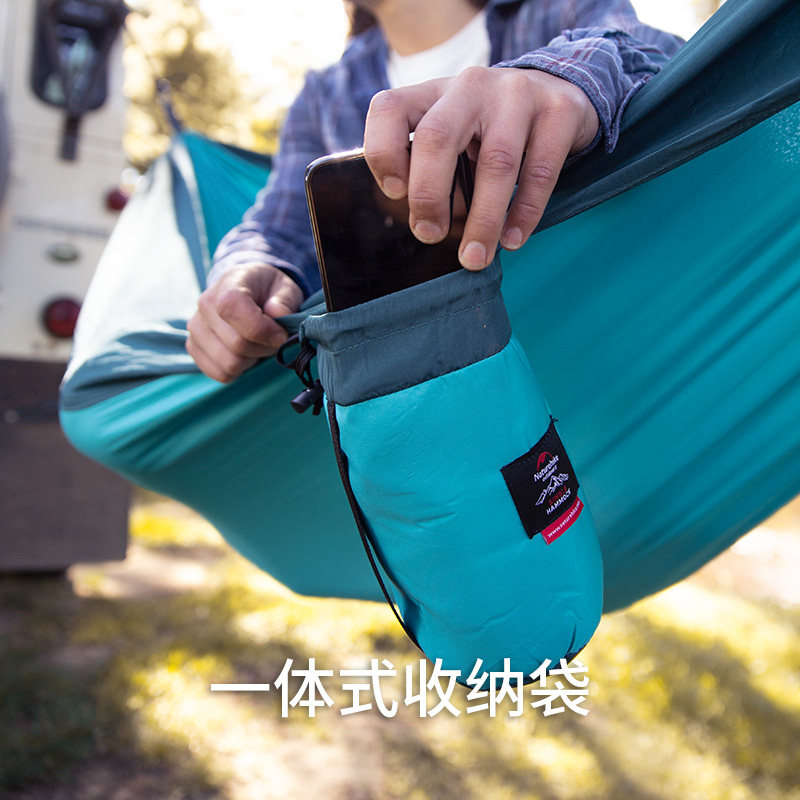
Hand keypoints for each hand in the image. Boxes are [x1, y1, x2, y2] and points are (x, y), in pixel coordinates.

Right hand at [186, 264, 302, 382]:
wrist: (246, 291)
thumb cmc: (267, 292)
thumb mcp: (285, 288)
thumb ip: (285, 300)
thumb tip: (278, 313)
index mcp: (228, 285)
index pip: (233, 309)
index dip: (263, 329)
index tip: (282, 334)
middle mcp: (205, 306)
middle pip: (238, 344)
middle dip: (264, 347)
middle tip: (273, 338)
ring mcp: (196, 329)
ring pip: (230, 363)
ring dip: (252, 359)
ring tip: (257, 343)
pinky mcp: (194, 348)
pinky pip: (221, 373)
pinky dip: (239, 370)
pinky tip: (245, 353)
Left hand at [364, 67, 599, 268]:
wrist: (559, 93)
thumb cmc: (490, 130)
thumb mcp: (453, 136)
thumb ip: (430, 169)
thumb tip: (423, 225)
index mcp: (433, 92)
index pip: (390, 109)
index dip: (383, 153)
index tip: (395, 193)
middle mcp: (471, 86)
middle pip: (437, 136)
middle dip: (429, 194)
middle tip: (429, 235)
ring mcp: (518, 93)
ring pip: (496, 162)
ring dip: (483, 220)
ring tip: (475, 258)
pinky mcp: (559, 110)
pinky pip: (539, 171)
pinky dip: (525, 212)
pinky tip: (512, 239)